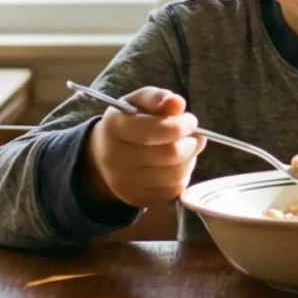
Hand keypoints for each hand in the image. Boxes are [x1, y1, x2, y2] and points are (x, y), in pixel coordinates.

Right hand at [78, 87, 205, 211]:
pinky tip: (177, 164)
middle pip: (169, 155)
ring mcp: (126, 183)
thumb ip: (157, 98)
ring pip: (175, 175)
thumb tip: (177, 104)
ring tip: (187, 147)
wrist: (102, 157)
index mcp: (115, 128)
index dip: (179, 126)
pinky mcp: (138, 199)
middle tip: (194, 135)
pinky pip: (173, 191)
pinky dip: (182, 176)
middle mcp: (116, 159)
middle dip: (191, 143)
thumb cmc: (127, 122)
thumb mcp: (137, 102)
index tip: (191, 120)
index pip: (151, 131)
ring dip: (190, 159)